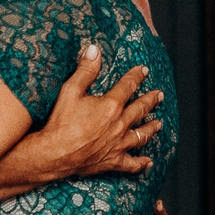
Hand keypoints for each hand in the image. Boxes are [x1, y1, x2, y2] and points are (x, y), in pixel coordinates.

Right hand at [32, 47, 164, 180]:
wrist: (55, 153)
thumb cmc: (61, 123)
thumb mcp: (70, 91)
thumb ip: (85, 70)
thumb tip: (94, 50)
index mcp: (111, 106)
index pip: (128, 86)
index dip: (136, 76)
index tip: (143, 71)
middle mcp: (119, 124)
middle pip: (140, 110)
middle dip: (150, 100)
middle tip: (159, 95)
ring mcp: (118, 144)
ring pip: (141, 135)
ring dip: (151, 128)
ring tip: (159, 124)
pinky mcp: (113, 161)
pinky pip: (131, 164)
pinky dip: (141, 163)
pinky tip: (148, 162)